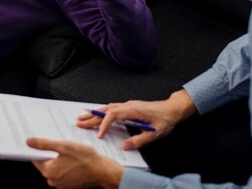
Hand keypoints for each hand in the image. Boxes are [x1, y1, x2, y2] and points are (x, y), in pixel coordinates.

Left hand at [26, 138, 124, 188]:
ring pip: (55, 167)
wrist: (103, 171)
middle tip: (59, 143)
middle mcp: (53, 180)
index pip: (35, 158)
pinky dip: (66, 164)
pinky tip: (74, 158)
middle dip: (50, 152)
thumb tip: (29, 142)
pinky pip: (63, 172)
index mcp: (48, 171)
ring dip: (59, 158)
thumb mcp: (63, 146)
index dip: (37, 148)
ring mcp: (61, 184)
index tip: (40, 140)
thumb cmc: (85, 158)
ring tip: (70, 151)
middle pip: (45, 162)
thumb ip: (44, 144)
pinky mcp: (69, 184)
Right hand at [76, 90, 196, 149]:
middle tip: (79, 123)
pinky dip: (102, 111)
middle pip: (106, 110)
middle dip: (92, 117)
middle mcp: (128, 105)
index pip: (113, 114)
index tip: (100, 135)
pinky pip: (112, 108)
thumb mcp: (154, 133)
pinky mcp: (129, 107)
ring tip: (83, 118)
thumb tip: (124, 146)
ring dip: (94, 113)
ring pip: (107, 108)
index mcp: (133, 110)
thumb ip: (139, 140)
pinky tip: (96, 114)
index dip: (104, 124)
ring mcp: (128, 105)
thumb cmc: (165, 119)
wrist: (172, 109)